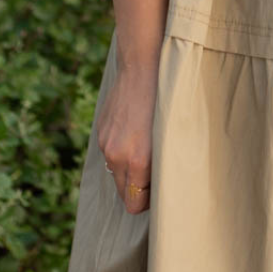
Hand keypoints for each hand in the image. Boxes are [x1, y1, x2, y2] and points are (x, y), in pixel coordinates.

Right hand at [97, 51, 158, 215]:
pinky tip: (136, 136)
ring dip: (130, 170)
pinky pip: (111, 154)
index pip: (133, 203)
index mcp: (136, 161)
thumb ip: (162, 165)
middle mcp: (116, 156)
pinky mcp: (101, 132)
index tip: (159, 191)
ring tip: (147, 151)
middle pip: (123, 192)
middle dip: (138, 189)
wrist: (141, 69)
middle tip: (157, 174)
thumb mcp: (171, 137)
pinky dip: (122, 153)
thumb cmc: (166, 102)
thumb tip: (160, 185)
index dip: (147, 201)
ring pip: (116, 173)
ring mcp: (106, 144)